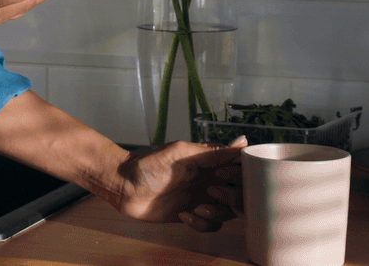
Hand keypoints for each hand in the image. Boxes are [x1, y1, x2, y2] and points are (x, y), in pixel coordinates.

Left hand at [106, 136, 245, 232]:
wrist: (124, 185)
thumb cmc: (148, 164)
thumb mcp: (181, 154)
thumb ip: (213, 152)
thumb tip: (244, 143)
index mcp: (211, 162)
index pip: (242, 170)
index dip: (241, 176)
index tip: (224, 177)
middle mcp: (211, 180)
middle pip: (241, 194)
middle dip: (232, 198)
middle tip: (210, 193)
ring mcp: (203, 199)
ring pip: (229, 213)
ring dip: (216, 213)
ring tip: (196, 208)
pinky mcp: (193, 216)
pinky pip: (212, 226)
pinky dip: (202, 224)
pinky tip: (184, 215)